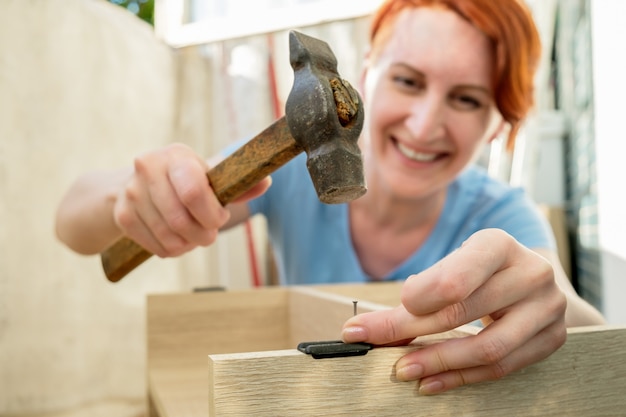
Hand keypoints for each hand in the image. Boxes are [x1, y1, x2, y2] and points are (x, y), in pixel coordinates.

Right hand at [113, 143, 269, 256]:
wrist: (140, 185)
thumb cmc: (185, 182)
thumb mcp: (209, 178)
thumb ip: (238, 185)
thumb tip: (265, 182)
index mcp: (176, 156)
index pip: (193, 192)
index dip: (211, 214)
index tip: (219, 218)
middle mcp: (148, 168)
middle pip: (182, 221)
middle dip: (203, 235)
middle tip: (208, 233)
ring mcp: (131, 192)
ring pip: (170, 238)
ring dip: (188, 244)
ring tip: (192, 235)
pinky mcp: (122, 215)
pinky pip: (157, 247)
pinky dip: (172, 250)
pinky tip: (175, 238)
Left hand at [341, 228, 566, 393]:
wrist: (532, 279)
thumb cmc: (480, 271)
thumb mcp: (452, 265)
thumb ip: (418, 292)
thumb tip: (366, 329)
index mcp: (499, 244)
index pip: (454, 280)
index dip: (417, 301)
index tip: (380, 316)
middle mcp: (531, 271)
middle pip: (462, 312)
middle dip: (410, 331)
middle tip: (372, 342)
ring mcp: (547, 307)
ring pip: (486, 348)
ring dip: (437, 363)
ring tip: (402, 370)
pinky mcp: (552, 338)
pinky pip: (502, 367)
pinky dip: (461, 377)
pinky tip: (431, 382)